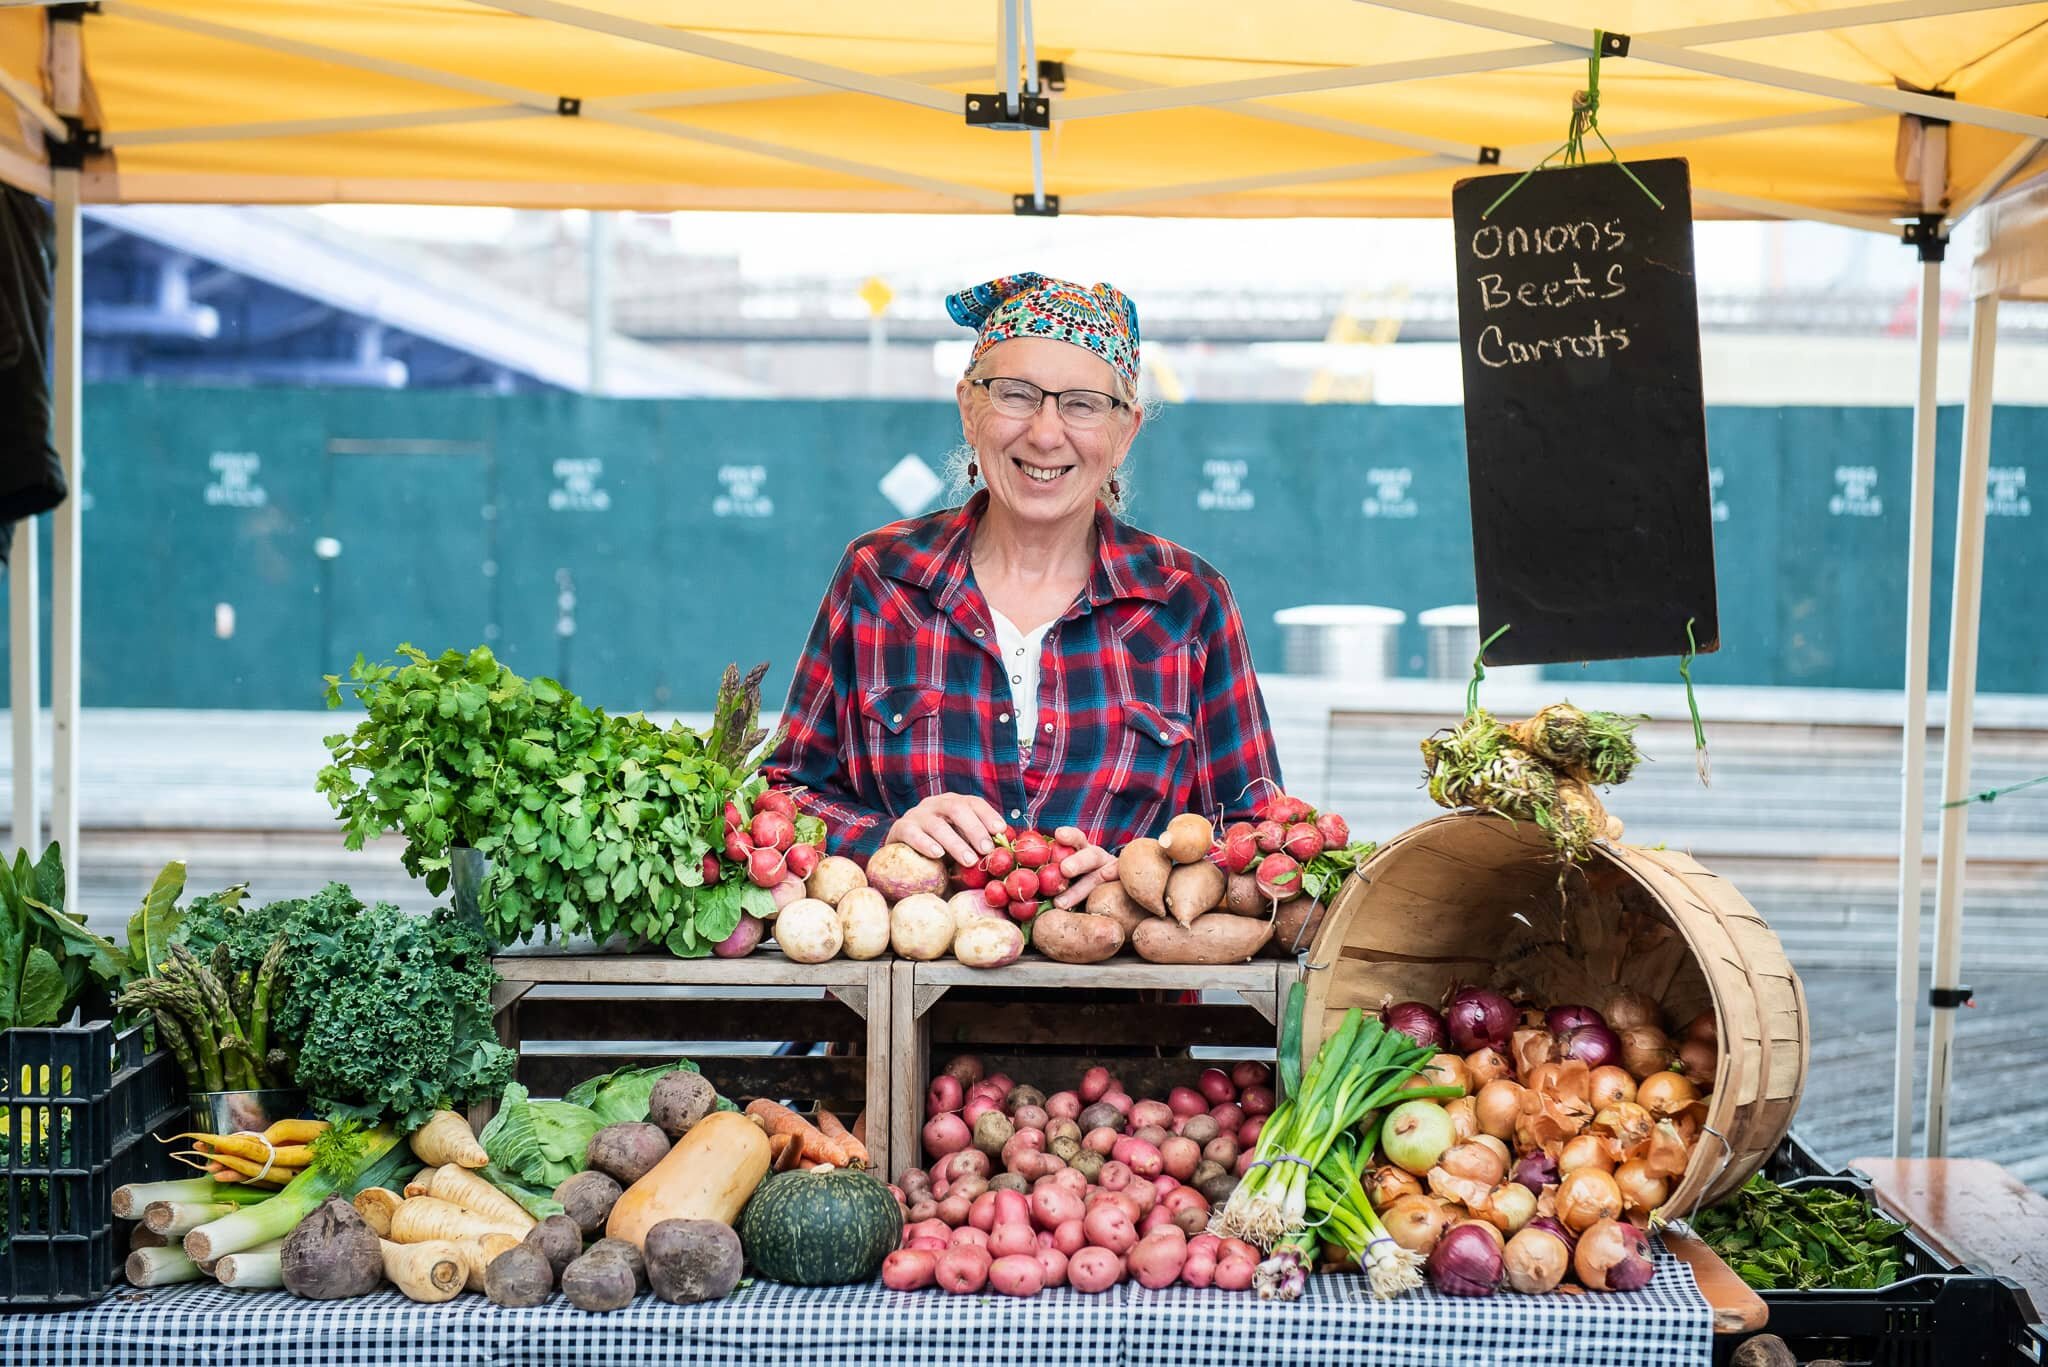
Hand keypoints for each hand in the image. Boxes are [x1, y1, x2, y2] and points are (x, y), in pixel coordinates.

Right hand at [885, 792, 1007, 867]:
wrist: (902, 851)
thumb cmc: (939, 848)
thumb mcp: (960, 843)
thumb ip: (977, 846)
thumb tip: (1003, 856)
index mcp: (953, 803)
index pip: (973, 802)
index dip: (988, 814)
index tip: (1000, 830)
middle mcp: (936, 804)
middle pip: (957, 809)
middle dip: (974, 829)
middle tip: (987, 849)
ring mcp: (917, 815)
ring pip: (937, 825)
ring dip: (955, 843)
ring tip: (969, 860)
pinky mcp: (900, 828)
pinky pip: (912, 834)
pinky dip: (925, 843)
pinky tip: (937, 854)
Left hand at [1048, 826, 1117, 908]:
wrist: (1113, 893)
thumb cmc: (1078, 882)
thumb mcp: (1063, 873)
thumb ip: (1044, 874)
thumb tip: (1011, 880)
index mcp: (1082, 851)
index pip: (1076, 839)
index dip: (1069, 836)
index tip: (1059, 834)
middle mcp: (1098, 859)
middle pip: (1090, 855)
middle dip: (1078, 861)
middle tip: (1064, 869)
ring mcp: (1112, 874)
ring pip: (1100, 877)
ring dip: (1080, 889)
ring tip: (1060, 903)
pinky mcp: (1122, 889)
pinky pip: (1118, 891)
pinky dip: (1111, 891)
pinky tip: (1100, 898)